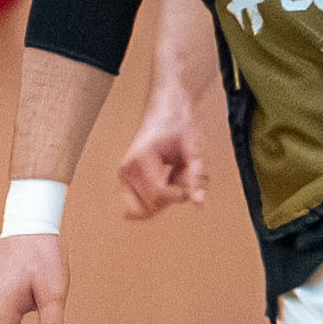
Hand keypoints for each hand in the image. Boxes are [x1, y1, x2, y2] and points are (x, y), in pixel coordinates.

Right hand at [114, 91, 207, 217]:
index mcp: (141, 157)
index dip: (179, 194)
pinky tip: (167, 181)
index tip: (190, 182)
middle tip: (182, 176)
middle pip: (151, 205)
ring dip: (165, 201)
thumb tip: (199, 203)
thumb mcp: (194, 149)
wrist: (165, 113)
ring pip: (145, 210)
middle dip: (172, 198)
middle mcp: (127, 168)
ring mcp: (123, 177)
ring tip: (173, 177)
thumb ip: (196, 176)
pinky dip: (158, 201)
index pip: (158, 193)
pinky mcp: (125, 183)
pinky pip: (140, 208)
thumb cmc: (180, 127)